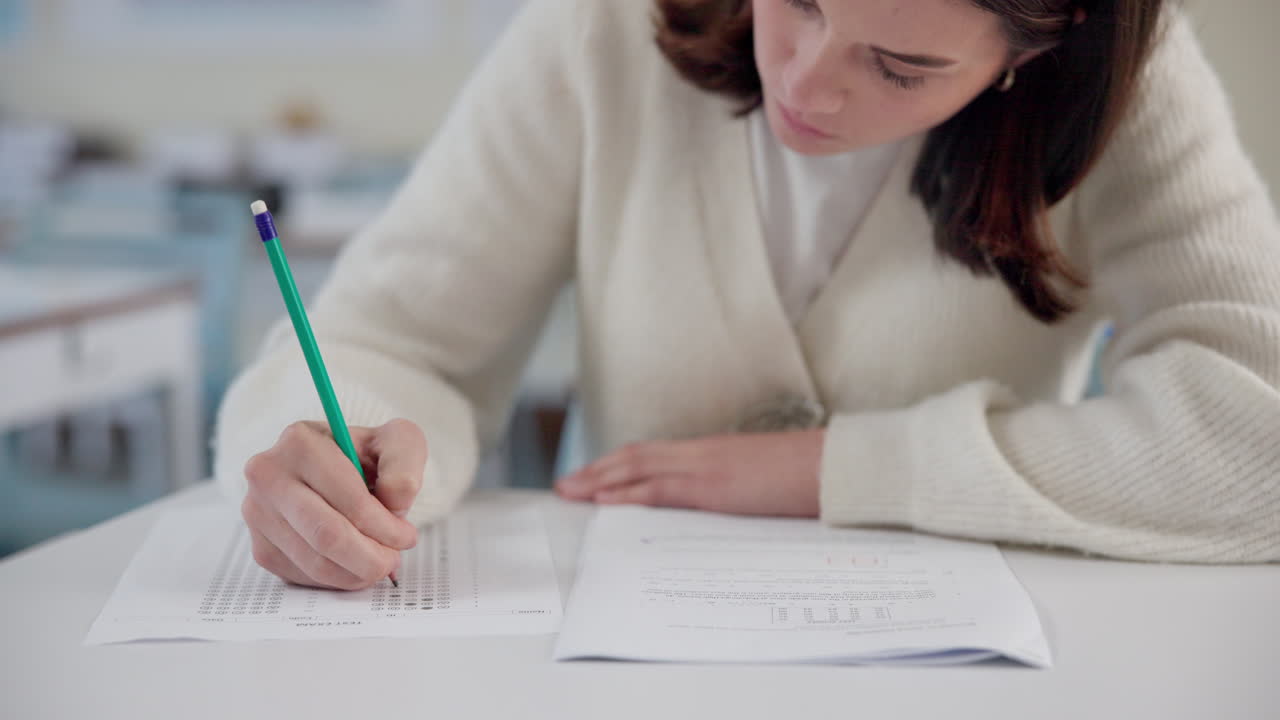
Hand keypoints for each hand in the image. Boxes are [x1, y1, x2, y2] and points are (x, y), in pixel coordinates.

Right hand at [241, 418, 425, 589]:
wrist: (336, 466)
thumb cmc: (368, 454)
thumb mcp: (398, 441)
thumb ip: (404, 464)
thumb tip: (394, 501)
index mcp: (300, 442)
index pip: (350, 501)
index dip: (386, 528)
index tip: (407, 536)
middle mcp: (268, 476)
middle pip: (327, 536)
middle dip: (370, 558)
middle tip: (393, 561)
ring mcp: (258, 514)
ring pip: (315, 562)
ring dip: (356, 573)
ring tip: (379, 562)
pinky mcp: (260, 545)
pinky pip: (302, 576)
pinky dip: (336, 579)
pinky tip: (353, 563)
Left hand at [553, 430, 824, 516]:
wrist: (837, 468)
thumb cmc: (812, 477)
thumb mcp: (766, 482)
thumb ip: (739, 490)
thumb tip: (727, 508)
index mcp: (715, 452)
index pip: (656, 455)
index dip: (621, 465)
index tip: (596, 476)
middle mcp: (704, 452)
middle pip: (637, 457)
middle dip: (598, 471)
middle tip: (565, 485)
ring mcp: (707, 465)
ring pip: (639, 468)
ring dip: (600, 480)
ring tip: (570, 493)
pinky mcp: (714, 486)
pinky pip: (660, 490)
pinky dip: (627, 495)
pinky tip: (603, 502)